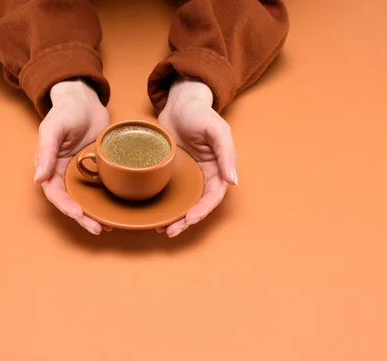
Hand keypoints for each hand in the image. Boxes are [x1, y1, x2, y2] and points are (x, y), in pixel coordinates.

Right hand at [34, 79, 110, 233]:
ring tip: (109, 225)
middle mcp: (66, 174)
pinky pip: (102, 188)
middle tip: (98, 228)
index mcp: (51, 168)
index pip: (56, 193)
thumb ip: (46, 152)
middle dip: (84, 217)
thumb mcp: (53, 129)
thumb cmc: (65, 111)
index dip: (66, 206)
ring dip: (96, 213)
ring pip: (88, 199)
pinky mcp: (100, 169)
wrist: (85, 99)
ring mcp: (83, 173)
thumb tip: (39, 179)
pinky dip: (108, 200)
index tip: (78, 213)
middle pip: (73, 202)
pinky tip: (119, 210)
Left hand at [156, 77, 237, 237]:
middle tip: (170, 231)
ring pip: (181, 202)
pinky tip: (152, 214)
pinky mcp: (169, 173)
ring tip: (160, 229)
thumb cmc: (200, 114)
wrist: (179, 103)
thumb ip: (226, 154)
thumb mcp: (217, 130)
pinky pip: (167, 192)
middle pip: (196, 205)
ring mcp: (185, 176)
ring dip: (173, 218)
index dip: (202, 210)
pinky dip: (162, 204)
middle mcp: (201, 176)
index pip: (212, 196)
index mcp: (216, 169)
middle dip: (185, 221)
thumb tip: (233, 181)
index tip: (190, 219)